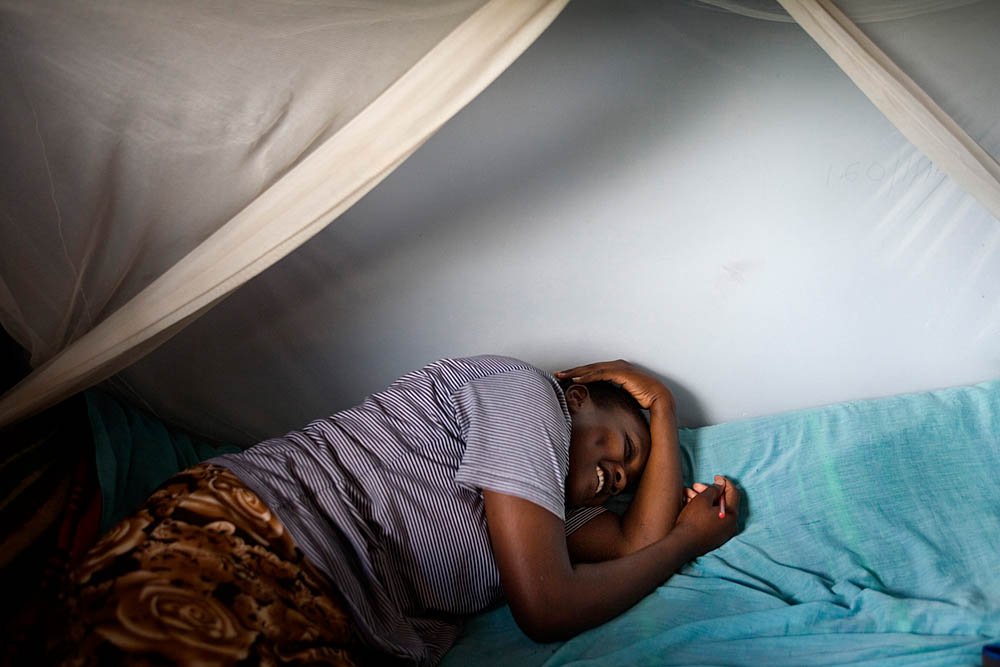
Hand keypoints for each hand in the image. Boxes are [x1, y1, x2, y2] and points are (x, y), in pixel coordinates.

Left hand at [555, 360, 673, 412]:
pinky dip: (587, 377)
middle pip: (590, 367)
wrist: (660, 400)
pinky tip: (576, 381)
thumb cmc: (642, 400)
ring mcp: (619, 368)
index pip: (594, 371)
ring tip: (562, 376)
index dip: (579, 374)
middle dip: (572, 371)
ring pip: (592, 369)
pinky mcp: (622, 373)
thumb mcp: (621, 397)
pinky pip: (600, 374)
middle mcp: (617, 366)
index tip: (564, 378)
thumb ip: (610, 395)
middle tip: (557, 375)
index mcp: (617, 370)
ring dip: (576, 372)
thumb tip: (599, 404)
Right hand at [673, 475, 738, 555]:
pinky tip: (690, 504)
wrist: (683, 543)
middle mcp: (731, 524)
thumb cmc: (694, 520)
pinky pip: (711, 518)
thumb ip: (714, 489)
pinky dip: (703, 510)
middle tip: (696, 486)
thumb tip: (721, 484)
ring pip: (715, 510)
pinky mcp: (714, 536)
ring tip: (688, 494)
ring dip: (703, 500)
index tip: (716, 477)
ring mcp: (723, 532)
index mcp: (732, 514)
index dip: (725, 482)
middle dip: (709, 491)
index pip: (734, 493)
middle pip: (723, 502)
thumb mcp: (703, 499)